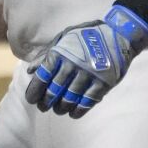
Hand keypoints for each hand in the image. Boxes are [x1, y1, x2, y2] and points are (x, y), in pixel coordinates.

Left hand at [23, 6, 147, 118]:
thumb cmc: (86, 36)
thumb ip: (46, 55)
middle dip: (46, 102)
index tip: (31, 99)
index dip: (34, 90)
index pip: (42, 77)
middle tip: (43, 107)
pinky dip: (79, 110)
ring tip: (58, 110)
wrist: (117, 35)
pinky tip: (73, 113)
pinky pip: (87, 102)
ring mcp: (88, 76)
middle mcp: (71, 65)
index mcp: (59, 53)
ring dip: (61, 107)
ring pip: (69, 99)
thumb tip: (30, 70)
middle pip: (54, 91)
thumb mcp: (63, 38)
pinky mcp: (102, 84)